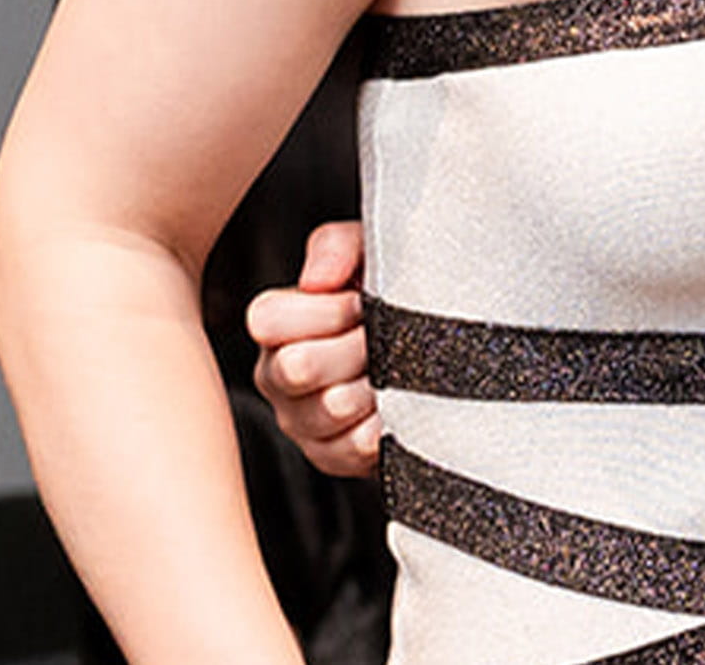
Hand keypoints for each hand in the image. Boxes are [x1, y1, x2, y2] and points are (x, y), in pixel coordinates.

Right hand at [245, 220, 379, 477]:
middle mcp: (277, 375)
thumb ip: (337, 247)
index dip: (327, 310)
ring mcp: (300, 421)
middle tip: (384, 340)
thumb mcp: (368, 254)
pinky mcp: (331, 456)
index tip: (363, 304)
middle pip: (298, 367)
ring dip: (376, 387)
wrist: (436, 347)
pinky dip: (387, 426)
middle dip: (357, 347)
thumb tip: (318, 279)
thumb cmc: (390, 296)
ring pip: (331, 408)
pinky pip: (354, 448)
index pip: (268, 320)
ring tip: (396, 373)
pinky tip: (402, 408)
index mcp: (276, 326)